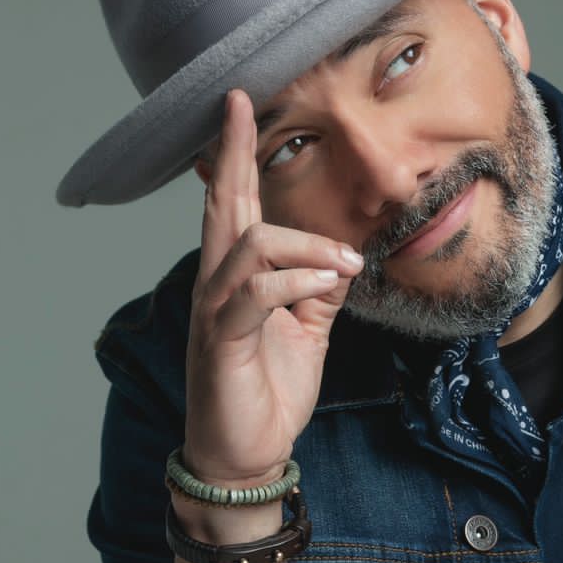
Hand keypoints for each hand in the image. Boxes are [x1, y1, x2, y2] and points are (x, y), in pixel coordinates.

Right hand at [183, 87, 364, 485]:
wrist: (245, 455)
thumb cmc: (268, 392)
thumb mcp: (308, 332)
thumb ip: (320, 290)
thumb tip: (346, 253)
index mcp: (238, 278)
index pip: (234, 206)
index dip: (235, 157)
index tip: (242, 107)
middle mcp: (217, 284)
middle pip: (222, 207)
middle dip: (233, 155)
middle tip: (241, 107)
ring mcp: (215, 310)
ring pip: (249, 245)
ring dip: (306, 245)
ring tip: (346, 264)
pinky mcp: (221, 340)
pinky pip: (253, 294)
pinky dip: (293, 281)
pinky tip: (323, 284)